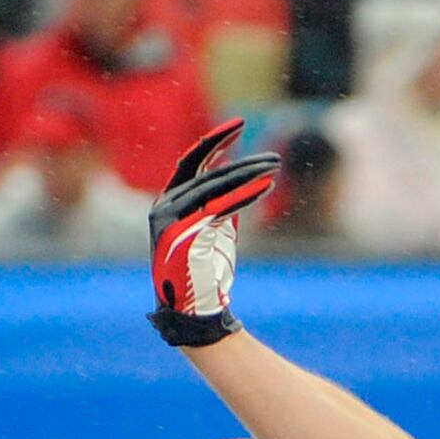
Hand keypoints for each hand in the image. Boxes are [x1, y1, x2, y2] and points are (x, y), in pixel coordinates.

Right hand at [148, 118, 277, 347]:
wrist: (192, 313)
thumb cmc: (205, 275)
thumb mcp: (214, 233)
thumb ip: (221, 206)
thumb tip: (240, 181)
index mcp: (168, 202)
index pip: (191, 161)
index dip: (215, 141)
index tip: (239, 125)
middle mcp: (165, 206)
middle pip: (205, 169)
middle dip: (238, 156)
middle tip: (269, 153)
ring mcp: (171, 220)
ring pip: (213, 185)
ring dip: (247, 174)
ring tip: (274, 167)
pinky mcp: (185, 234)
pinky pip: (219, 207)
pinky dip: (244, 195)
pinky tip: (266, 186)